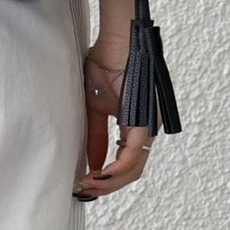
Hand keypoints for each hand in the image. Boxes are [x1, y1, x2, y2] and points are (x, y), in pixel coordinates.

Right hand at [72, 44, 156, 200]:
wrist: (117, 39)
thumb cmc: (107, 63)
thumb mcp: (95, 108)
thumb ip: (95, 136)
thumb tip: (92, 163)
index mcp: (135, 126)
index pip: (125, 163)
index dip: (105, 179)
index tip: (84, 184)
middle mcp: (145, 129)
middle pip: (131, 173)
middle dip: (105, 188)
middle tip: (83, 191)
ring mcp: (147, 126)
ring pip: (133, 169)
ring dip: (109, 184)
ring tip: (86, 186)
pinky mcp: (143, 121)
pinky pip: (131, 156)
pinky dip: (114, 171)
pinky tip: (96, 176)